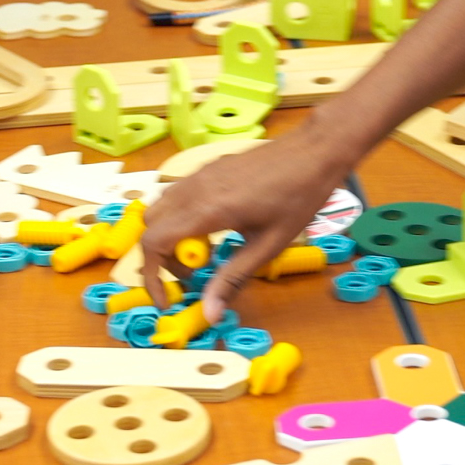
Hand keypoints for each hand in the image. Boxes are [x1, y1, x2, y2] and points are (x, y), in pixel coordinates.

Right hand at [136, 120, 364, 320]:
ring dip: (171, 236)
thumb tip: (210, 313)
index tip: (167, 299)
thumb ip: (233, 279)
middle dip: (163, 258)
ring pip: (161, 208)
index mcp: (208, 210)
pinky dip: (181, 219)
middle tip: (195, 274)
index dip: (152, 277)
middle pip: (151, 227)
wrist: (314, 151)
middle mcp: (195, 189)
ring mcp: (199, 174)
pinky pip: (178, 196)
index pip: (153, 243)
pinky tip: (216, 229)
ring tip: (207, 253)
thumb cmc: (298, 197)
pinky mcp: (207, 168)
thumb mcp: (267, 246)